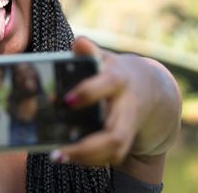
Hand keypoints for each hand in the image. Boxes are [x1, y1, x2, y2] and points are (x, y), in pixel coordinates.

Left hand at [50, 36, 181, 168]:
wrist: (146, 87)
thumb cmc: (111, 70)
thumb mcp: (102, 57)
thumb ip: (88, 52)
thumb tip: (80, 43)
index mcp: (118, 79)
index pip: (107, 84)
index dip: (88, 92)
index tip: (67, 100)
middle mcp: (126, 106)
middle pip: (115, 134)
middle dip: (88, 146)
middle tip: (58, 149)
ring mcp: (128, 126)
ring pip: (115, 149)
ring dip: (87, 157)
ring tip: (58, 157)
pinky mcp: (126, 140)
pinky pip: (112, 156)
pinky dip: (90, 160)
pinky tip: (68, 158)